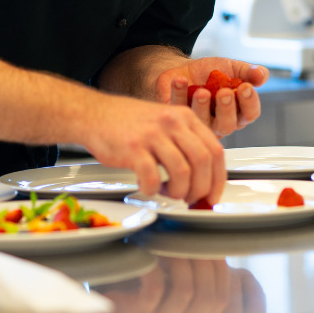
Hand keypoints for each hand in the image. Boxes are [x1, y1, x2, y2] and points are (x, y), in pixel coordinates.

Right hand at [80, 96, 224, 203]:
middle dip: (201, 189)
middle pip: (203, 162)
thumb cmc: (130, 123)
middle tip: (191, 199)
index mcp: (185, 117)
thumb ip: (186, 143)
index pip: (215, 150)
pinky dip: (153, 190)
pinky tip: (148, 187)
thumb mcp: (166, 122)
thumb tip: (204, 176)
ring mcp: (153, 134)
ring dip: (178, 192)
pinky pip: (153, 178)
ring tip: (168, 193)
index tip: (213, 195)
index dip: (218, 179)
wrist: (95, 113)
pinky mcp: (133, 148)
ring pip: (183, 172)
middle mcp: (172, 123)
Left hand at [154, 57, 269, 137]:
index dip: (249, 102)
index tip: (246, 87)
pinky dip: (179, 94)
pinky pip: (179, 109)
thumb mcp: (232, 68)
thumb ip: (249, 72)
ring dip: (202, 106)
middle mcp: (220, 122)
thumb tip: (262, 76)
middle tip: (224, 92)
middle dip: (227, 109)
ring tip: (202, 91)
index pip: (250, 114)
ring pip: (203, 122)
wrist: (185, 69)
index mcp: (237, 111)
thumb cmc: (211, 73)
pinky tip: (180, 80)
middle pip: (228, 125)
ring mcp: (198, 122)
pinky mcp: (178, 117)